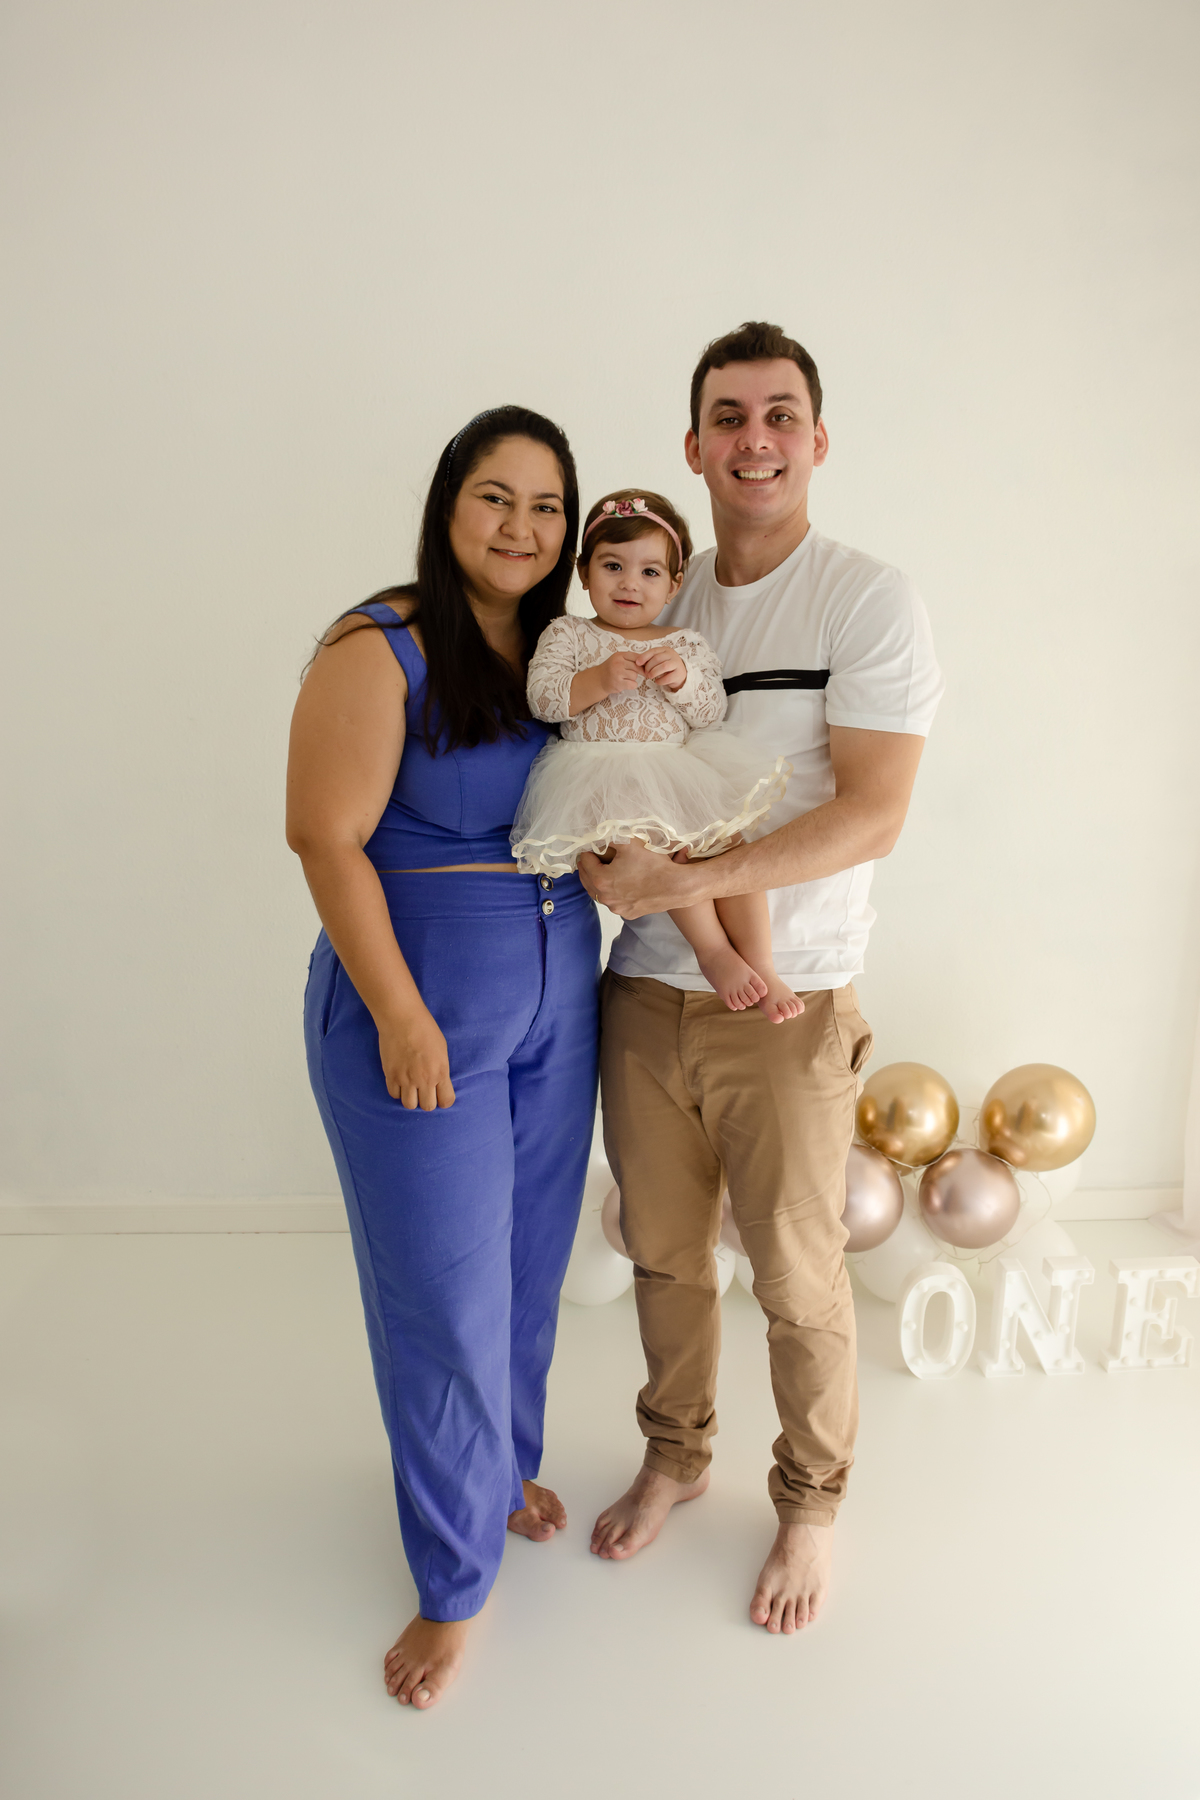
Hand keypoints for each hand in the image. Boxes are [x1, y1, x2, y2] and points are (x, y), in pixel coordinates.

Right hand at [377, 1006, 455, 1109]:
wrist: (402, 1019)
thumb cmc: (425, 1029)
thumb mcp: (442, 1049)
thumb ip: (440, 1069)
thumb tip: (438, 1081)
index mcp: (440, 1072)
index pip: (446, 1101)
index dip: (444, 1100)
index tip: (440, 1095)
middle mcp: (424, 1079)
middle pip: (427, 1107)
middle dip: (427, 1101)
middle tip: (424, 1091)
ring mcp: (406, 1079)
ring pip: (409, 1105)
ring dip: (411, 1099)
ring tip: (410, 1088)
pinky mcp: (390, 1075)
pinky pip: (394, 1094)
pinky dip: (397, 1091)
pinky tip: (399, 1081)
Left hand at [578, 841, 700, 918]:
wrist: (676, 886)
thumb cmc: (652, 864)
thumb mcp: (628, 843)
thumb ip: (609, 837)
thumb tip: (599, 836)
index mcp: (601, 880)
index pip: (584, 862)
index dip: (587, 852)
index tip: (591, 846)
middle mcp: (605, 898)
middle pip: (587, 880)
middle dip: (589, 867)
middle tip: (593, 857)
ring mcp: (617, 908)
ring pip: (600, 893)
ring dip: (600, 881)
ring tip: (606, 870)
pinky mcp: (629, 913)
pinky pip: (616, 902)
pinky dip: (614, 893)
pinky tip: (621, 884)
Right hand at [595, 651, 644, 695]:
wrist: (599, 679)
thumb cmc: (611, 669)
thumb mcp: (618, 659)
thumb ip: (630, 659)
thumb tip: (647, 662)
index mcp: (619, 655)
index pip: (636, 657)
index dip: (643, 662)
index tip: (645, 666)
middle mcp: (618, 663)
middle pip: (637, 667)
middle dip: (640, 671)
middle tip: (639, 674)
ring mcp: (617, 674)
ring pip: (635, 676)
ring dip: (633, 678)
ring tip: (626, 678)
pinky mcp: (618, 684)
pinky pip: (633, 684)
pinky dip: (632, 685)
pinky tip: (626, 684)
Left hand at [636, 647, 686, 691]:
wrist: (680, 674)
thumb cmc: (666, 666)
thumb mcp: (658, 660)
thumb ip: (650, 659)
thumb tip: (637, 662)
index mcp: (665, 650)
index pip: (653, 651)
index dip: (644, 657)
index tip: (637, 663)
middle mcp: (672, 655)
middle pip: (657, 659)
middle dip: (649, 667)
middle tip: (645, 673)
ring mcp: (677, 664)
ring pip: (663, 667)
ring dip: (654, 672)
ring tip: (649, 677)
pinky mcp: (679, 674)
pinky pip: (668, 678)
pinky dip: (660, 681)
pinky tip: (657, 681)